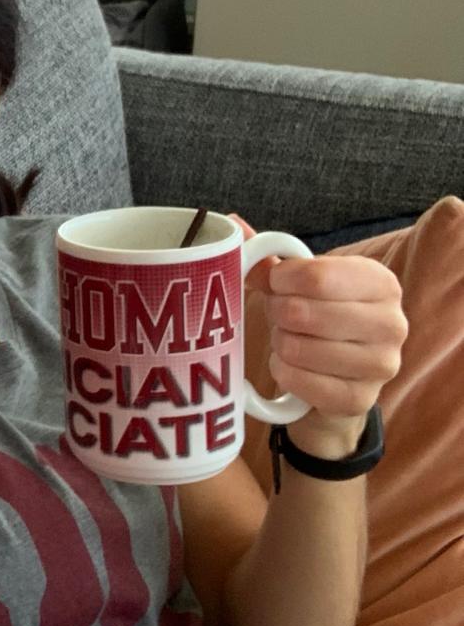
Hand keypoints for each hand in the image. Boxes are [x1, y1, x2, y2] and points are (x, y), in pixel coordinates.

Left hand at [233, 214, 406, 449]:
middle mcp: (391, 322)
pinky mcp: (360, 399)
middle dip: (278, 314)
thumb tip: (233, 226)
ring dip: (281, 345)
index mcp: (380, 283)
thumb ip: (269, 259)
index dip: (280, 281)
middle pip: (302, 312)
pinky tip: (293, 368)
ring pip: (297, 348)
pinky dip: (284, 373)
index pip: (314, 275)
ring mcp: (381, 365)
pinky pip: (299, 381)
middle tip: (282, 318)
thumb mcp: (299, 286)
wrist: (335, 380)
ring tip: (291, 342)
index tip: (276, 285)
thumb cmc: (316, 320)